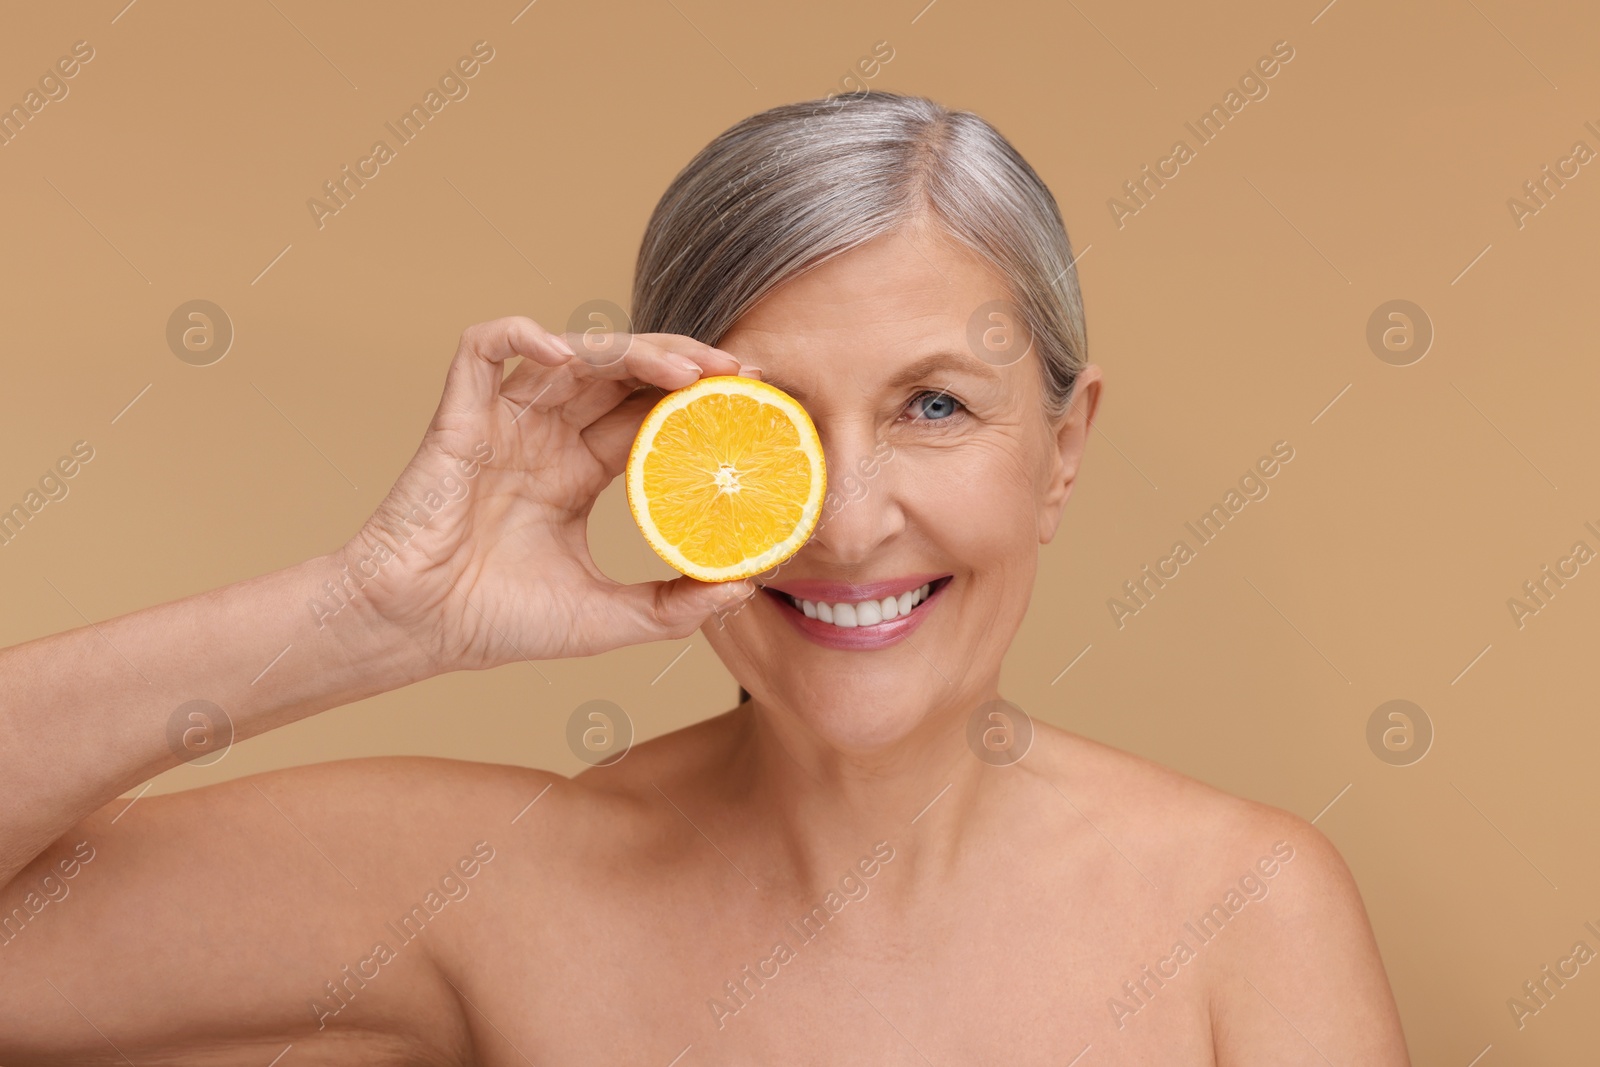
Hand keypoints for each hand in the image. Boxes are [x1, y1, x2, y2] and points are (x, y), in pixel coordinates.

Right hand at [337, 316, 759, 670]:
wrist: (417, 630)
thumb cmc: (498, 623)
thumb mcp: (610, 618)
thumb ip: (677, 605)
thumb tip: (746, 587)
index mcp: (575, 472)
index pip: (645, 415)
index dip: (694, 401)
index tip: (749, 402)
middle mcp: (544, 437)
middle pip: (621, 375)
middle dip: (680, 363)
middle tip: (737, 371)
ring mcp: (503, 421)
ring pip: (573, 353)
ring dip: (632, 350)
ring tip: (687, 369)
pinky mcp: (459, 413)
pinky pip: (486, 347)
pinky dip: (525, 336)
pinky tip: (570, 357)